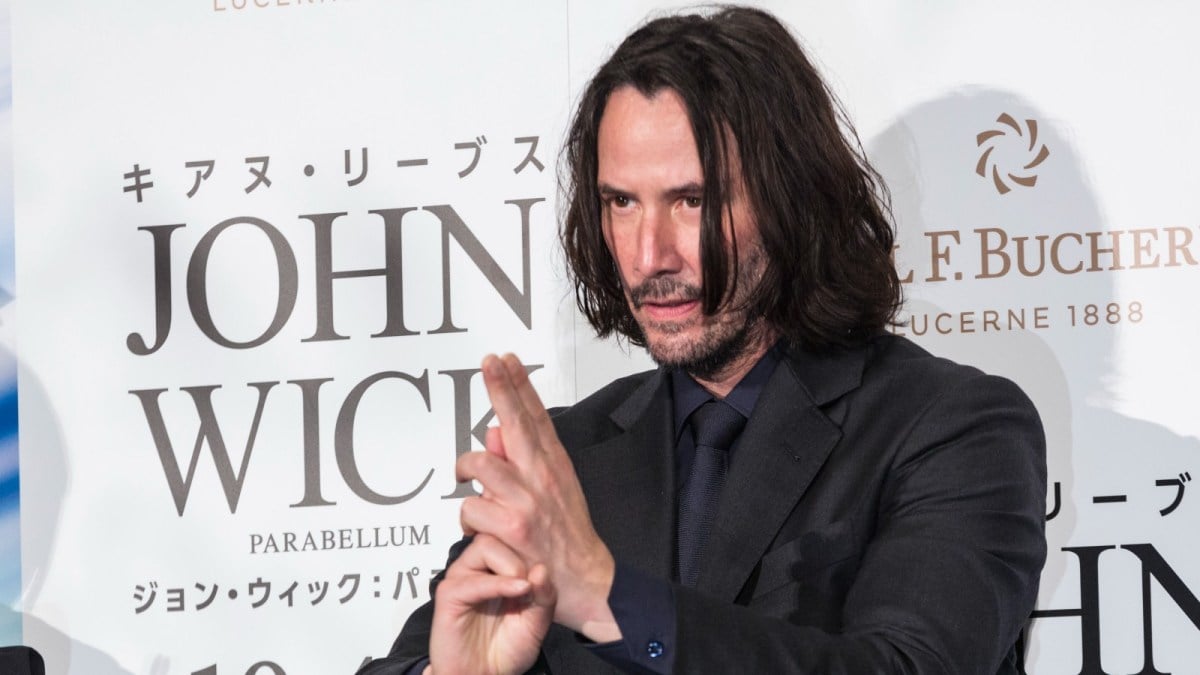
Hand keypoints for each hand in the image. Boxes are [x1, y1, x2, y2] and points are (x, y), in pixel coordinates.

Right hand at [429, 534, 554, 674]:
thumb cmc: (507, 650)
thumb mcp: (538, 621)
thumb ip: (544, 595)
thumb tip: (541, 567)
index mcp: (497, 567)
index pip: (510, 533)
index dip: (529, 547)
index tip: (545, 569)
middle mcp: (477, 568)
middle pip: (497, 533)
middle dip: (522, 554)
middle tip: (532, 583)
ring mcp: (462, 579)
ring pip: (484, 546)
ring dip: (511, 566)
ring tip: (524, 591)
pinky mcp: (449, 596)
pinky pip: (472, 580)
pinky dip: (498, 584)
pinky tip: (519, 592)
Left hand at [456, 353, 620, 642]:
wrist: (587, 582)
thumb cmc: (565, 537)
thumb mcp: (553, 492)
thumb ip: (522, 462)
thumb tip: (493, 431)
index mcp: (554, 465)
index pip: (534, 416)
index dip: (518, 385)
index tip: (504, 359)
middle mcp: (543, 476)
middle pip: (516, 423)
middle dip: (501, 388)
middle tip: (489, 362)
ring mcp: (528, 500)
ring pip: (481, 465)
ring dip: (467, 473)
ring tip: (466, 484)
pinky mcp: (514, 526)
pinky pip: (471, 508)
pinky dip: (468, 519)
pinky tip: (478, 529)